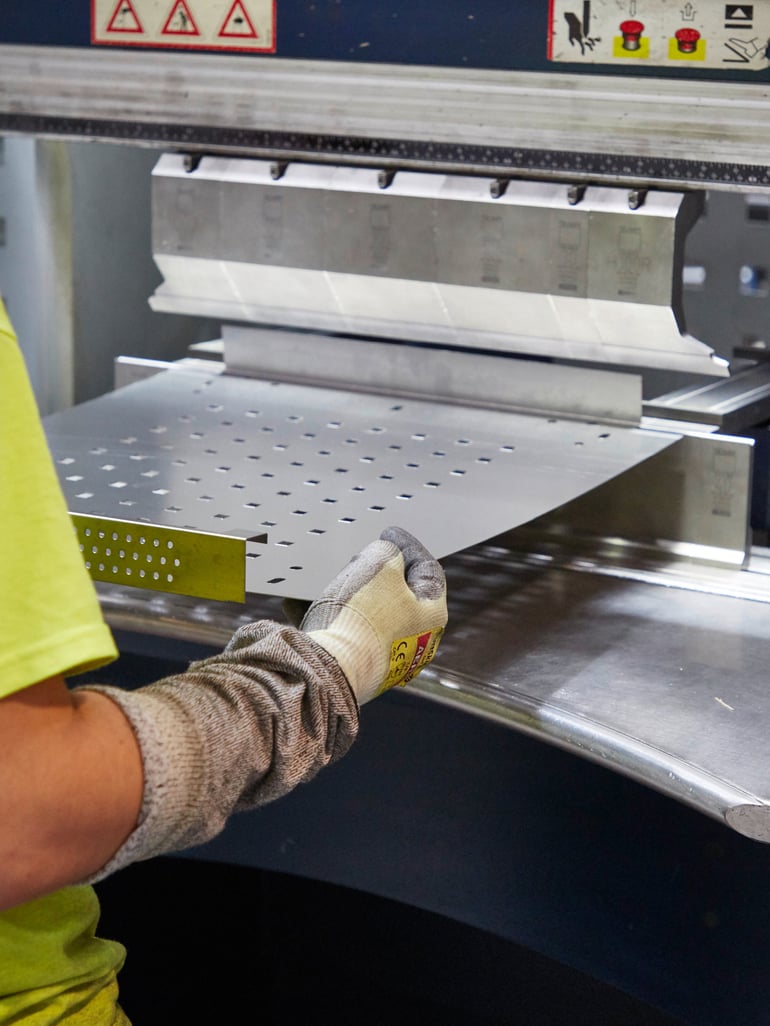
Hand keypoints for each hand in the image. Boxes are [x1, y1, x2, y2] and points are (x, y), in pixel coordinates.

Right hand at [301, 526, 447, 704]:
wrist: (328, 670)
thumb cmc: (362, 618)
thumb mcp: (380, 563)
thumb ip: (387, 550)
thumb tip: (382, 555)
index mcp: (431, 616)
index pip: (427, 569)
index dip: (408, 546)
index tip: (389, 535)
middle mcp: (414, 640)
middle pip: (396, 594)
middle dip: (374, 572)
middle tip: (357, 557)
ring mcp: (385, 657)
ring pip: (365, 612)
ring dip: (343, 593)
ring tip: (321, 580)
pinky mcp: (356, 667)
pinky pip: (341, 633)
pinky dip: (324, 616)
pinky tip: (298, 603)